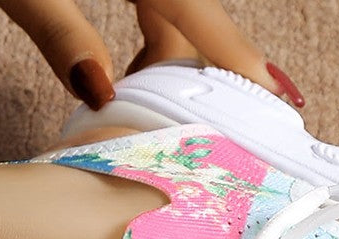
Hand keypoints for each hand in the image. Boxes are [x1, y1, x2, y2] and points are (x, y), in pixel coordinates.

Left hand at [0, 0, 303, 110]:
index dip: (239, 60)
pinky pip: (156, 1)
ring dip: (168, 60)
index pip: (199, 10)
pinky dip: (151, 35)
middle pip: (194, 12)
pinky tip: (128, 72)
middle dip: (195, 71)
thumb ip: (60, 34)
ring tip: (139, 103)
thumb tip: (102, 94)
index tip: (279, 99)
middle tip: (194, 127)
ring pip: (176, 9)